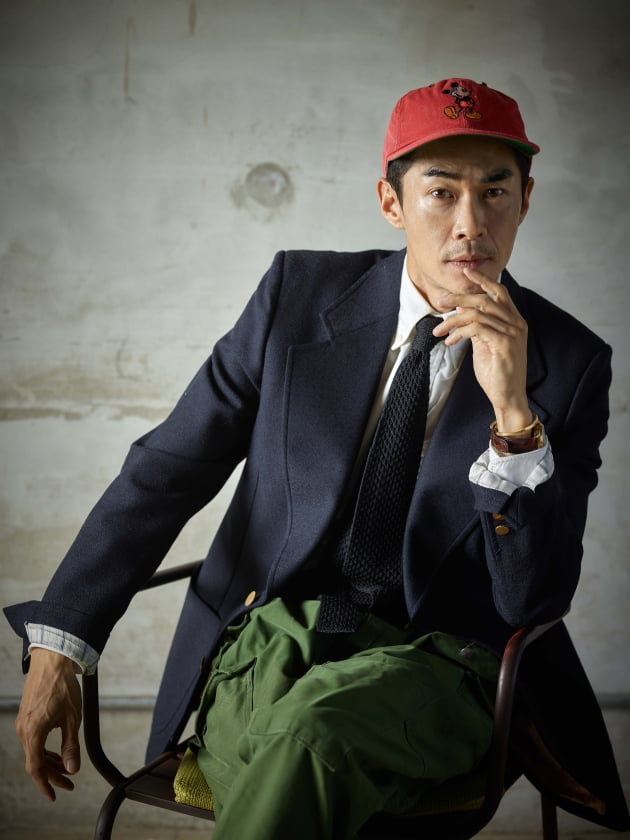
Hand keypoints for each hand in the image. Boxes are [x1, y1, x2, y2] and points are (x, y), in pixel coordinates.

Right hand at [15, 648, 81, 800]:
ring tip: (66, 766)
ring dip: (50, 760)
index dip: (45, 784)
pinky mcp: (26, 714)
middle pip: (36, 761)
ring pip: (34, 750)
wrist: (52, 659)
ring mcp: (23, 721)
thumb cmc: (63, 685)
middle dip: (53, 774)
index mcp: (33, 732)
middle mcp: (23, 729)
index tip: (54, 795)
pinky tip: (58, 748)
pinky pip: (33, 738)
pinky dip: (45, 747)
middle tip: (69, 783)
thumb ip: (71, 745)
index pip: (35, 768)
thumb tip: (72, 769)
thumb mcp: (72, 718)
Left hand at [433, 268, 530, 430]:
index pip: (500, 292)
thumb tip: (462, 308)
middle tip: (441, 302)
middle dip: (459, 297)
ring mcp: (511, 333)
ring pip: (477, 313)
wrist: (508, 396)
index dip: (483, 280)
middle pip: (484, 299)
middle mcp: (516, 323)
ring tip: (439, 331)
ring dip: (453, 320)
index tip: (466, 271)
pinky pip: (476, 328)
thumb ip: (478, 326)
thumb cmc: (496, 372)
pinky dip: (459, 332)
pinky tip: (450, 341)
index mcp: (514, 320)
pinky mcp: (503, 344)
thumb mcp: (485, 343)